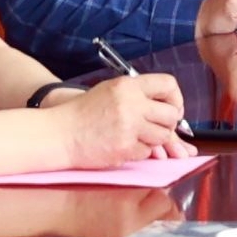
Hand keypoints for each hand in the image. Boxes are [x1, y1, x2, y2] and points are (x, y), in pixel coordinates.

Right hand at [61, 70, 187, 164]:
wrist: (60, 133)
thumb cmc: (84, 113)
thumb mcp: (110, 91)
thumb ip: (138, 94)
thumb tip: (170, 106)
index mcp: (128, 85)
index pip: (169, 84)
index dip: (175, 98)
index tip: (171, 108)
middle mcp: (131, 103)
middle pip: (171, 114)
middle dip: (168, 124)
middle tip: (156, 127)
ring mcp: (129, 126)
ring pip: (162, 135)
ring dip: (154, 139)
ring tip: (136, 136)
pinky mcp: (125, 147)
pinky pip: (147, 152)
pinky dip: (139, 151)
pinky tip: (123, 145)